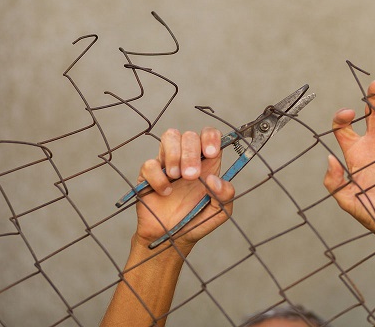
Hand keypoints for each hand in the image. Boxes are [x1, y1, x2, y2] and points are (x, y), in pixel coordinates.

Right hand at [134, 127, 234, 249]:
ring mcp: (167, 163)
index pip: (210, 134)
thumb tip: (214, 178)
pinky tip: (164, 192)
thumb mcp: (219, 212)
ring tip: (176, 177)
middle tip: (191, 176)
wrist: (170, 239)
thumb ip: (226, 195)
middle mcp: (188, 158)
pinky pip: (149, 163)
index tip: (211, 153)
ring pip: (170, 136)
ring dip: (174, 155)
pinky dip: (157, 177)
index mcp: (207, 163)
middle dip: (191, 153)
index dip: (210, 137)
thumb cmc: (196, 222)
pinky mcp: (148, 174)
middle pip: (189, 135)